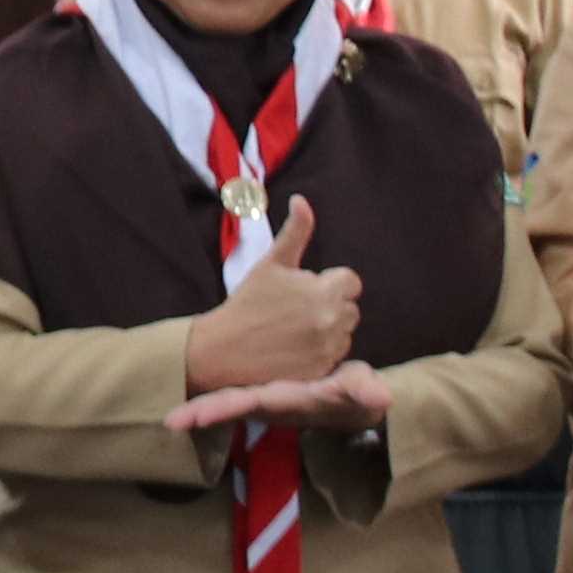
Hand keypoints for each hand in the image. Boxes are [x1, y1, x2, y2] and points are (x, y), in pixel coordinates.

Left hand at [176, 359, 395, 439]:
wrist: (356, 399)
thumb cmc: (358, 395)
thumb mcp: (363, 390)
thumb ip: (367, 391)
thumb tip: (382, 397)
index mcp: (290, 400)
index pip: (254, 404)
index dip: (226, 409)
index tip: (198, 417)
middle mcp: (272, 404)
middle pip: (232, 407)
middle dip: (204, 413)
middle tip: (172, 422)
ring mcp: (266, 401)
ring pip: (229, 403)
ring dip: (201, 408)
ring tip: (172, 419)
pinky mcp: (264, 393)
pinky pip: (233, 394)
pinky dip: (211, 397)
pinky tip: (186, 395)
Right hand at [180, 198, 362, 399]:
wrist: (221, 350)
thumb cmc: (246, 303)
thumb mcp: (270, 263)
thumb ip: (295, 232)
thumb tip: (302, 200)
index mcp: (324, 290)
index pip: (350, 282)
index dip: (329, 284)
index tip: (304, 292)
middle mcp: (332, 320)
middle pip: (350, 309)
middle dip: (329, 307)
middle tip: (295, 313)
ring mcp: (328, 349)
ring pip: (344, 334)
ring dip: (327, 332)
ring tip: (293, 333)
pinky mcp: (322, 372)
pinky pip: (335, 358)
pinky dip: (319, 355)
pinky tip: (294, 351)